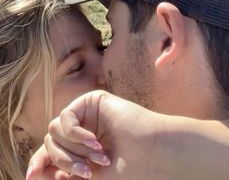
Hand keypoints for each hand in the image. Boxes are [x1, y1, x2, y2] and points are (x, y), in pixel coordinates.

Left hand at [27, 90, 166, 179]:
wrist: (151, 153)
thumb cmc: (125, 169)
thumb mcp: (90, 176)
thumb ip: (63, 171)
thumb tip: (34, 171)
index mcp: (80, 146)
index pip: (52, 151)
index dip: (39, 163)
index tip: (32, 177)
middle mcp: (81, 129)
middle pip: (50, 142)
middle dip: (64, 161)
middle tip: (87, 173)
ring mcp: (86, 115)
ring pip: (55, 130)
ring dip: (74, 149)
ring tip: (99, 155)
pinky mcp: (92, 101)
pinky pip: (66, 117)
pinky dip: (76, 133)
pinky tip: (95, 140)